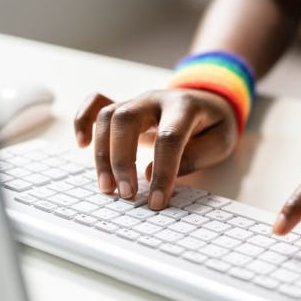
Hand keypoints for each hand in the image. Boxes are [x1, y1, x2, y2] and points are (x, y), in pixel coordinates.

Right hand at [73, 89, 237, 208]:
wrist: (209, 100)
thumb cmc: (214, 124)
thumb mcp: (220, 141)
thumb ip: (193, 156)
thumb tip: (151, 173)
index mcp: (184, 107)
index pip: (169, 138)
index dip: (162, 172)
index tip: (156, 201)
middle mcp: (155, 99)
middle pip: (126, 120)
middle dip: (121, 161)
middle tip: (126, 195)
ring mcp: (137, 100)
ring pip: (108, 117)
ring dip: (102, 154)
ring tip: (108, 188)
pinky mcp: (125, 106)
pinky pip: (96, 103)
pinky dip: (83, 121)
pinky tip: (81, 144)